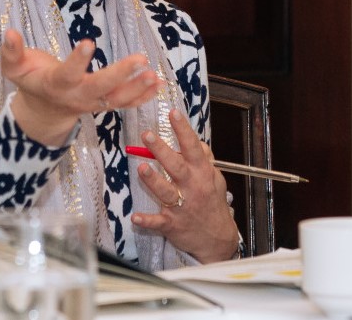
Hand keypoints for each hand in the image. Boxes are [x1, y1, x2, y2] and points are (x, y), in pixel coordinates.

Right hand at [1, 28, 162, 145]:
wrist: (43, 112)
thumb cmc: (31, 82)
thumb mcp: (14, 68)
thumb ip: (11, 52)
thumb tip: (9, 32)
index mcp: (56, 84)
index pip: (67, 73)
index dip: (77, 60)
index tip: (89, 42)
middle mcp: (77, 96)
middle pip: (100, 88)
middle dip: (120, 75)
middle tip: (140, 60)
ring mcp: (93, 103)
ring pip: (117, 99)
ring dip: (137, 88)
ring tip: (154, 74)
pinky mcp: (105, 105)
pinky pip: (126, 104)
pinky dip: (143, 96)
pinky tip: (160, 85)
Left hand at [131, 108, 241, 262]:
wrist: (216, 237)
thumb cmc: (212, 203)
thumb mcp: (215, 178)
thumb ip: (205, 160)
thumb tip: (196, 142)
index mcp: (202, 173)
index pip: (192, 147)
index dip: (183, 130)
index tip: (173, 113)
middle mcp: (192, 187)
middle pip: (176, 166)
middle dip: (161, 150)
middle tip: (147, 135)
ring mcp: (182, 207)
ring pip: (166, 191)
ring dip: (153, 180)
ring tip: (142, 168)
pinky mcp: (172, 224)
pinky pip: (158, 222)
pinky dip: (147, 221)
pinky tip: (135, 217)